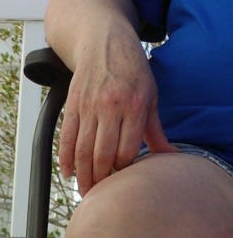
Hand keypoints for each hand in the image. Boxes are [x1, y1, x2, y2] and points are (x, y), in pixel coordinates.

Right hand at [58, 28, 174, 193]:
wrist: (103, 42)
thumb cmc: (131, 71)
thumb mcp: (150, 97)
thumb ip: (156, 131)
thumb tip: (171, 157)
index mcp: (134, 105)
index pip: (126, 151)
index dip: (123, 171)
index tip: (122, 181)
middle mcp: (111, 106)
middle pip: (102, 155)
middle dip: (101, 180)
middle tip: (101, 196)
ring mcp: (89, 106)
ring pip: (83, 151)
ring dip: (83, 176)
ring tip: (86, 192)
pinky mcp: (72, 106)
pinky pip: (67, 139)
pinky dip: (66, 159)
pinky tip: (68, 174)